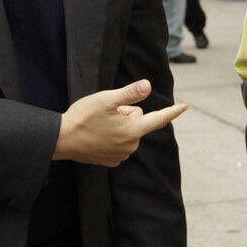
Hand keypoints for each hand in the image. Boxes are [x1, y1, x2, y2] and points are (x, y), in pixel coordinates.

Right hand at [54, 80, 187, 166]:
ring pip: (128, 132)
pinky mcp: (111, 161)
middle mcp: (131, 145)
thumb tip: (148, 85)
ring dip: (118, 126)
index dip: (172, 111)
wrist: (62, 140)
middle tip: (105, 113)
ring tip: (98, 124)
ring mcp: (121, 155)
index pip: (159, 119)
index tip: (184, 106)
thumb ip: (130, 94)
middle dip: (126, 113)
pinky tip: (97, 135)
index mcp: (133, 129)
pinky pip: (119, 144)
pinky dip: (112, 137)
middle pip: (137, 121)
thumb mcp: (106, 100)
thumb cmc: (83, 117)